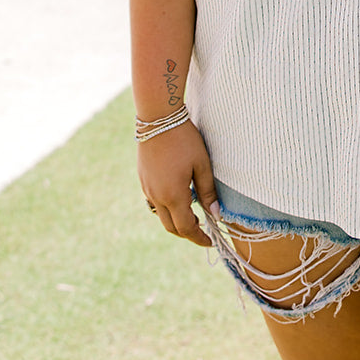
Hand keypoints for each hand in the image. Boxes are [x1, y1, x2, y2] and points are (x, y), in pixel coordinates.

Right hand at [138, 121, 216, 246]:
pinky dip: (167, 208)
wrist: (158, 118)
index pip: (186, 228)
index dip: (199, 238)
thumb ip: (209, 192)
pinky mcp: (143, 180)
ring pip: (161, 216)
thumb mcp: (202, 164)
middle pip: (171, 227)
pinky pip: (154, 202)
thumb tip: (216, 215)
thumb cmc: (184, 139)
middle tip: (204, 230)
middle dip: (188, 233)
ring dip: (176, 220)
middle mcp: (157, 196)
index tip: (211, 240)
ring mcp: (147, 189)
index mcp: (173, 195)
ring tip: (193, 214)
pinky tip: (179, 197)